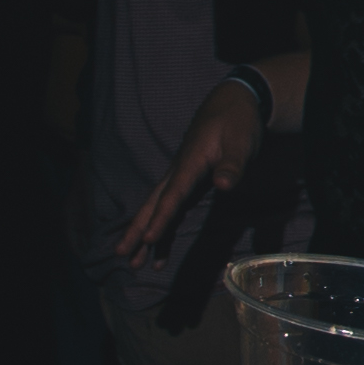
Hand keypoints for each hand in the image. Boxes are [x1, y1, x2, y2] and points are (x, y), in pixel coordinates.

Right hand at [114, 72, 267, 263]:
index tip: (150, 238)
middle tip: (121, 254)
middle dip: (137, 230)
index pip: (173, 195)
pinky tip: (158, 246)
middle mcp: (178, 171)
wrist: (232, 102)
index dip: (161, 217)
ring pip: (156, 207)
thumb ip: (232, 165)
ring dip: (144, 234)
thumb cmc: (237, 122)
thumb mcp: (241, 141)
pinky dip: (162, 226)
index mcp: (189, 163)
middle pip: (153, 204)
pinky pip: (168, 206)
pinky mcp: (185, 180)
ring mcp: (179, 176)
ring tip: (133, 262)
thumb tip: (223, 185)